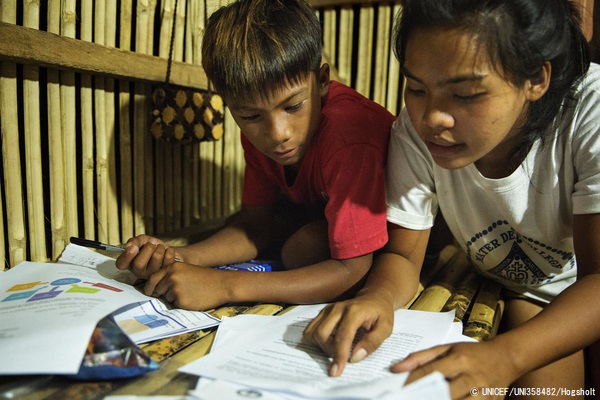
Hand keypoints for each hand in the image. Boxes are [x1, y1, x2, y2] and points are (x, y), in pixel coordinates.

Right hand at [115, 235, 181, 278]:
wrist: (167, 250)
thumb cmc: (152, 246)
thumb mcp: (142, 240)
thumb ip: (135, 241)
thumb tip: (129, 246)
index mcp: (130, 263)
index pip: (121, 264)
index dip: (126, 256)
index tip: (134, 247)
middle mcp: (139, 271)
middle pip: (139, 264)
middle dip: (147, 249)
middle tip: (152, 244)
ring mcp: (152, 274)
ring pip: (155, 259)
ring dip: (160, 248)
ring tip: (160, 247)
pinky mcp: (165, 273)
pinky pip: (168, 259)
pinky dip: (169, 251)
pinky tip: (167, 252)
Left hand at [144, 263, 228, 309]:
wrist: (221, 284)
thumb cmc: (205, 278)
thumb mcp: (186, 270)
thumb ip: (171, 275)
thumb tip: (156, 287)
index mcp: (172, 267)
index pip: (153, 278)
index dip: (149, 286)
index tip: (148, 291)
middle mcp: (171, 277)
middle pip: (158, 290)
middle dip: (165, 292)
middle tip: (182, 291)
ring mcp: (175, 289)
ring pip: (167, 298)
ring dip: (175, 298)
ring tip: (190, 292)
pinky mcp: (181, 301)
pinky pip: (175, 305)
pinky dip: (182, 304)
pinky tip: (193, 298)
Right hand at [303, 293, 393, 376]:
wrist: (374, 297)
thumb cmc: (381, 314)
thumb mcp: (386, 328)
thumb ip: (372, 342)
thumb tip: (355, 358)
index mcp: (355, 311)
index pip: (342, 336)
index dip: (339, 355)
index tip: (336, 372)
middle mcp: (338, 308)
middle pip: (322, 334)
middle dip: (329, 351)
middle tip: (342, 356)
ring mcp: (328, 309)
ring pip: (313, 332)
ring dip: (321, 346)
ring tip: (336, 349)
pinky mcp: (323, 312)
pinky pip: (310, 329)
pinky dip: (315, 340)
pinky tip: (329, 342)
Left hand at [391, 340, 519, 399]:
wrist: (506, 358)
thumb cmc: (472, 353)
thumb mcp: (446, 348)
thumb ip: (420, 358)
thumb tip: (395, 369)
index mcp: (459, 360)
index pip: (429, 373)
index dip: (411, 383)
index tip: (398, 391)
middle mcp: (471, 377)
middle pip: (443, 393)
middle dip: (424, 398)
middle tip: (410, 398)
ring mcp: (483, 394)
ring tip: (425, 399)